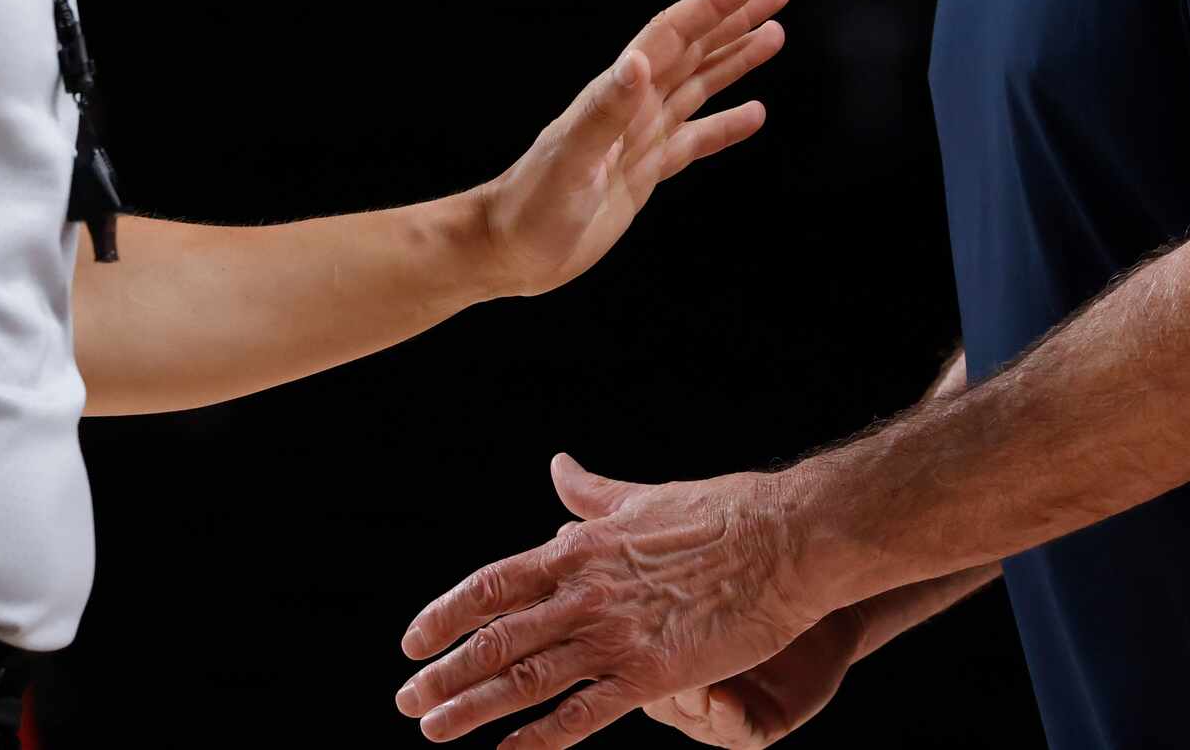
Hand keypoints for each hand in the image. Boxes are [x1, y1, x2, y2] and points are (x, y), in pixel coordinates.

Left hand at [396, 455, 824, 747]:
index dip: (446, 614)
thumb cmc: (718, 512)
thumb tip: (558, 466)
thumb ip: (592, 493)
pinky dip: (542, 738)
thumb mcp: (641, 497)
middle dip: (445, 671)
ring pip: (527, 678)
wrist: (783, 539)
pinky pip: (583, 713)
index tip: (412, 641)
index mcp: (581, 547)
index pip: (493, 585)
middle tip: (407, 701)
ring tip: (432, 730)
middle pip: (497, 637)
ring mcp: (616, 635)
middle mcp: (586, 591)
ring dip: (474, 706)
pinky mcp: (651, 674)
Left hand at [479, 0, 787, 297]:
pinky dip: (727, 125)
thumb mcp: (568, 160)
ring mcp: (640, 137)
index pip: (672, 36)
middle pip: (694, 50)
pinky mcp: (644, 171)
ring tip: (775, 34)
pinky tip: (754, 114)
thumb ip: (603, 112)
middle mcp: (633, 106)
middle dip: (735, 19)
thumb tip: (639, 62)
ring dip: (736, 59)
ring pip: (699, 86)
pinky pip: (695, 140)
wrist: (507, 251)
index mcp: (618, 94)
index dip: (711, 6)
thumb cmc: (529, 207)